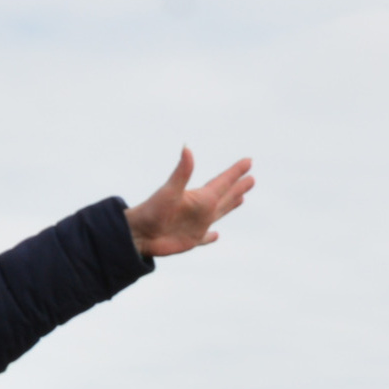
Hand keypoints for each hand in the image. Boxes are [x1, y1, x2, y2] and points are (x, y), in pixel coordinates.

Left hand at [123, 147, 253, 257]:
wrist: (137, 234)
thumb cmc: (152, 211)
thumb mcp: (170, 191)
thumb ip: (182, 172)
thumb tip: (187, 147)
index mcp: (200, 198)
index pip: (222, 182)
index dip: (235, 172)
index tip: (249, 161)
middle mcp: (200, 210)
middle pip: (225, 196)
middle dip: (238, 187)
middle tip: (251, 178)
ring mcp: (196, 226)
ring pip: (219, 213)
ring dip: (231, 205)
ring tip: (241, 198)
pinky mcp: (190, 241)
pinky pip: (205, 238)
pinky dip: (211, 238)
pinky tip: (216, 235)